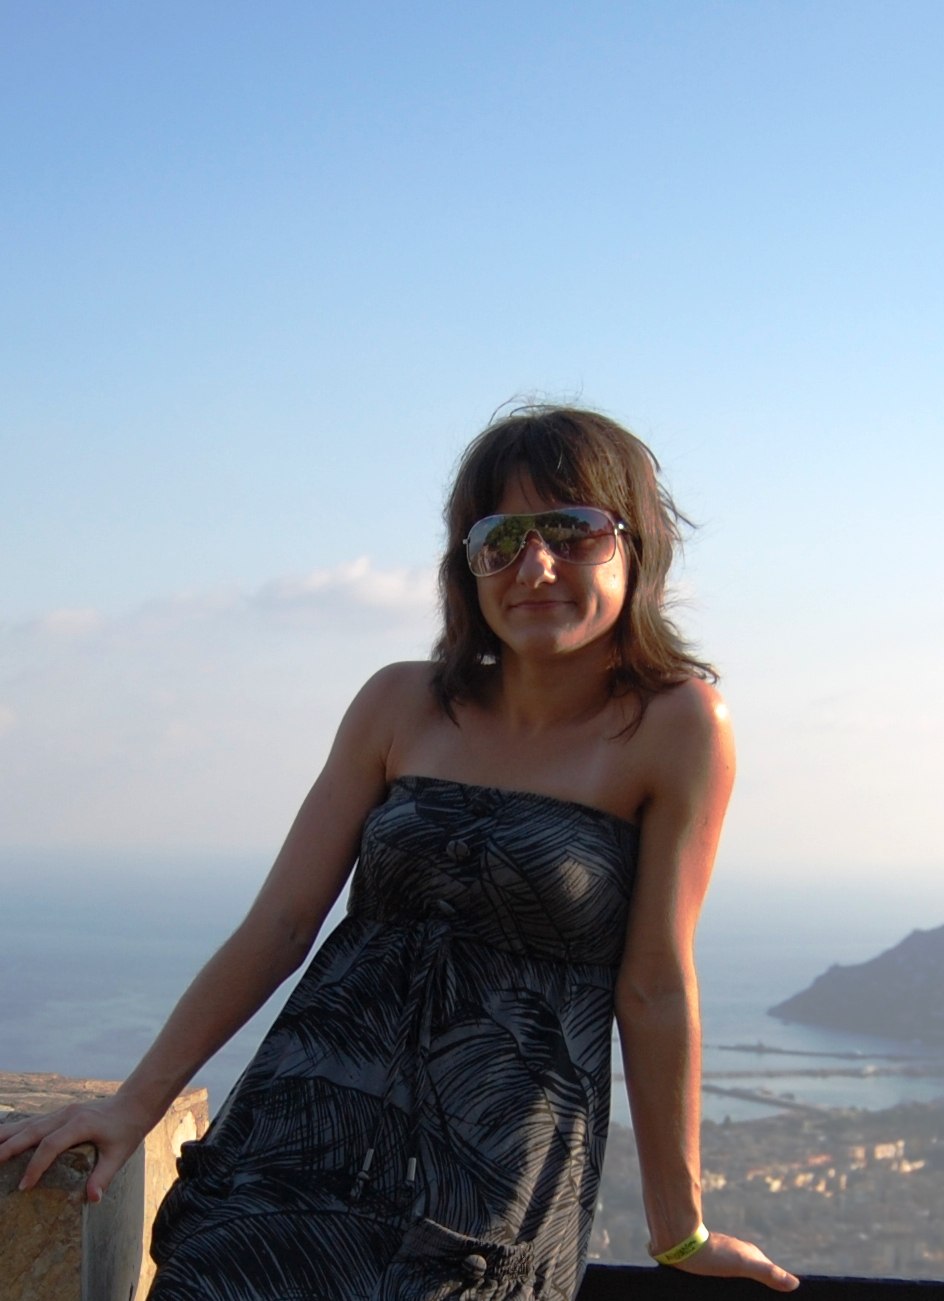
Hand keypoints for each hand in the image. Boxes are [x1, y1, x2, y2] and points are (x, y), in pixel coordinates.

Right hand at [0, 1096, 150, 1203]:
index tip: (23, 1187)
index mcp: (81, 1123)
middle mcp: (66, 1115)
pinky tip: (2, 1140)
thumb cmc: (126, 1130)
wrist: (133, 1104)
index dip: (36, 1165)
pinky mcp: (58, 1114)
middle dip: (9, 1147)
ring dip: (7, 1136)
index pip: (51, 1144)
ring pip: (28, 1123)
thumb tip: (92, 1199)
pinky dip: (15, 1131)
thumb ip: (104, 1176)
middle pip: (32, 1130)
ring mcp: (61, 1112)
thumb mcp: (120, 1154)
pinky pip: (32, 1122)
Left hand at [672, 1231, 798, 1290]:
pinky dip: (728, 1288)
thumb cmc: (713, 1254)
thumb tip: (796, 1284)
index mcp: (751, 1254)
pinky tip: (724, 1295)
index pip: (771, 1274)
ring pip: (739, 1278)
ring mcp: (724, 1258)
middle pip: (755, 1276)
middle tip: (764, 1299)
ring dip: (743, 1288)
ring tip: (742, 1298)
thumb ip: (767, 1273)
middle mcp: (739, 1254)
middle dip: (761, 1289)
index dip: (778, 1287)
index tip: (787, 1300)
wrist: (680, 1244)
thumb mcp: (742, 1265)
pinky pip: (724, 1280)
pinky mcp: (709, 1264)